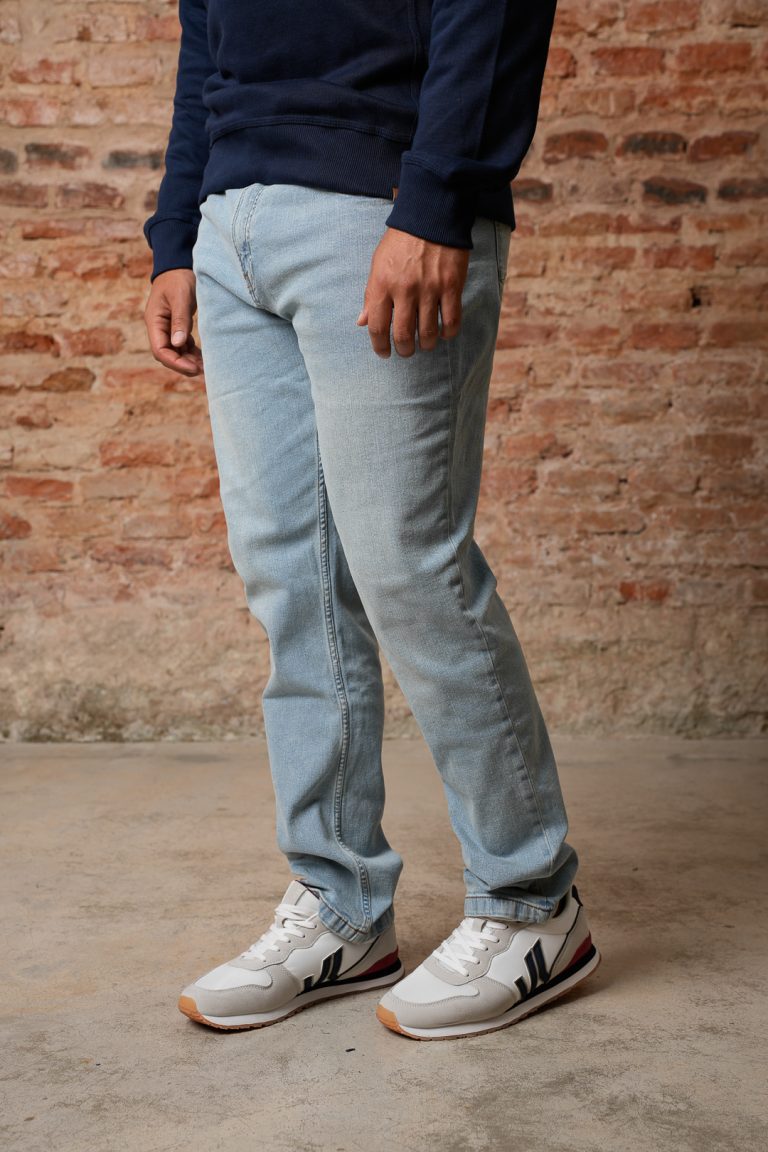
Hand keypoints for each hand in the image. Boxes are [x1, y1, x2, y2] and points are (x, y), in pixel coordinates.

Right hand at [144, 268, 203, 376]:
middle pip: (167, 355)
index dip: (175, 363)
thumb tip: (177, 344)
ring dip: (189, 361)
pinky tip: (204, 357)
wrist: (180, 265)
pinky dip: (192, 353)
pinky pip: (183, 345)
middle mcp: (159, 327)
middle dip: (184, 365)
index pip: (159, 350)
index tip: (193, 368)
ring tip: (206, 367)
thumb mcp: (181, 297)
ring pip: (176, 352)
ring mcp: (168, 328)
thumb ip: (180, 320)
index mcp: (154, 321)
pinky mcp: (177, 326)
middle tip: (204, 371)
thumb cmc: (179, 278)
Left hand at [356, 226, 469, 357]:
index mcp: (382, 284)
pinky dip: (447, 333)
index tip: (384, 352)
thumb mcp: (378, 264)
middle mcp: (404, 289)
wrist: (431, 216)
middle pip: (402, 335)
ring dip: (425, 344)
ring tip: (424, 343)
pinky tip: (444, 333)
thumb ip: (370, 295)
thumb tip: (362, 322)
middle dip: (404, 350)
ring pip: (427, 333)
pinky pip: (450, 321)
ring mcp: (429, 289)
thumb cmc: (401, 242)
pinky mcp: (451, 286)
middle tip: (406, 350)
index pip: (377, 326)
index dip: (379, 346)